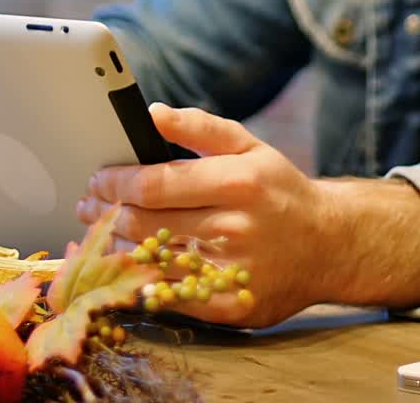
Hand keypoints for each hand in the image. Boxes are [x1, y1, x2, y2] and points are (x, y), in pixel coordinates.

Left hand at [77, 103, 332, 327]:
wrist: (329, 245)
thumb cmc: (280, 191)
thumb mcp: (250, 147)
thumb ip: (200, 127)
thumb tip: (152, 113)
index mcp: (237, 181)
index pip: (153, 184)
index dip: (114, 183)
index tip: (97, 179)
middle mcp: (235, 226)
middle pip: (144, 223)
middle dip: (105, 213)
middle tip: (90, 206)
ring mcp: (233, 271)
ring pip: (150, 262)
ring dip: (116, 248)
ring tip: (105, 233)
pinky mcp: (231, 307)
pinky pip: (170, 298)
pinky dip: (141, 283)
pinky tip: (131, 268)